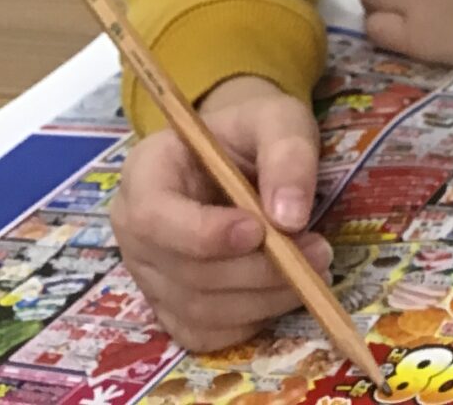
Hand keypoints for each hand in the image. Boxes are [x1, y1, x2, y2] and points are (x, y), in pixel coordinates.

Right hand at [111, 75, 329, 351]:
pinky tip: (283, 287)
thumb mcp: (278, 119)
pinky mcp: (172, 309)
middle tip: (317, 250)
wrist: (240, 156)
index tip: (259, 230)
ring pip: (199, 310)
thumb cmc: (251, 133)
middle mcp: (135, 232)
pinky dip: (252, 319)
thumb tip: (290, 217)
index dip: (204, 234)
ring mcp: (150, 276)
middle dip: (256, 269)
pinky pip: (207, 334)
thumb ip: (287, 154)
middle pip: (184, 272)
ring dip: (264, 297)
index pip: (155, 217)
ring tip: (314, 267)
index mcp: (145, 172)